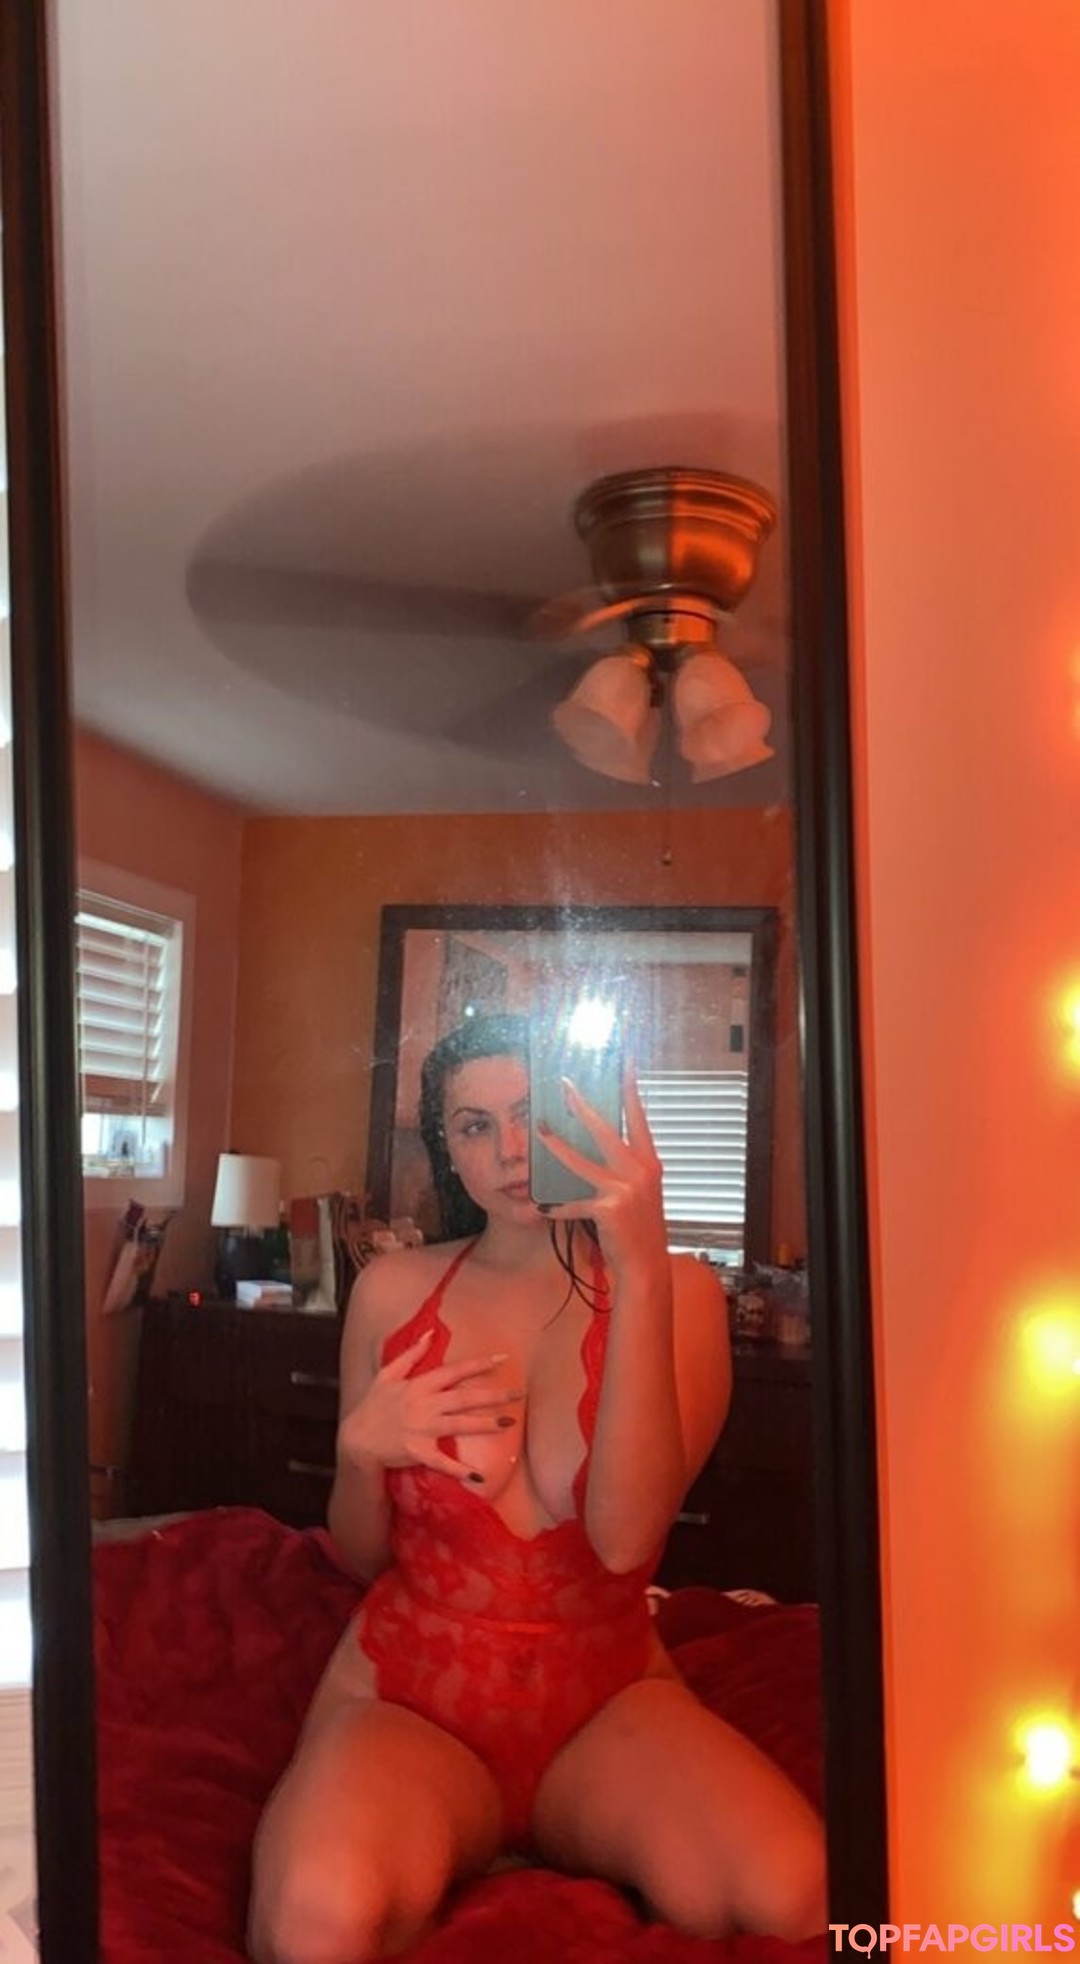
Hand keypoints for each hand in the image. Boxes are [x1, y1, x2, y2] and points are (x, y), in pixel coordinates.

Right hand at [338, 1330, 522, 1481]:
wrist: (357, 1439)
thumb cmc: (373, 1405)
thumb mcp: (388, 1374)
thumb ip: (410, 1354)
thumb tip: (430, 1333)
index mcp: (420, 1385)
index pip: (455, 1371)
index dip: (479, 1365)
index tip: (503, 1359)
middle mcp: (424, 1405)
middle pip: (465, 1398)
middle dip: (493, 1395)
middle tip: (518, 1393)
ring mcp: (422, 1429)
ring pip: (460, 1425)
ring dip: (485, 1424)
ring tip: (508, 1422)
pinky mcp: (418, 1452)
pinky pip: (442, 1462)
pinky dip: (459, 1469)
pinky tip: (478, 1475)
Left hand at [537, 1067, 667, 1281]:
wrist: (646, 1266)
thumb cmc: (641, 1228)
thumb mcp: (642, 1192)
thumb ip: (627, 1168)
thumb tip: (602, 1143)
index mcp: (650, 1163)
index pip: (639, 1118)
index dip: (631, 1089)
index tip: (626, 1063)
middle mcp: (641, 1171)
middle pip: (605, 1130)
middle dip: (582, 1106)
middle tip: (565, 1085)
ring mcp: (624, 1190)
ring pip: (581, 1161)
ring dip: (556, 1146)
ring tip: (539, 1130)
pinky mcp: (608, 1209)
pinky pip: (573, 1203)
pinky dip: (558, 1207)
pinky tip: (543, 1208)